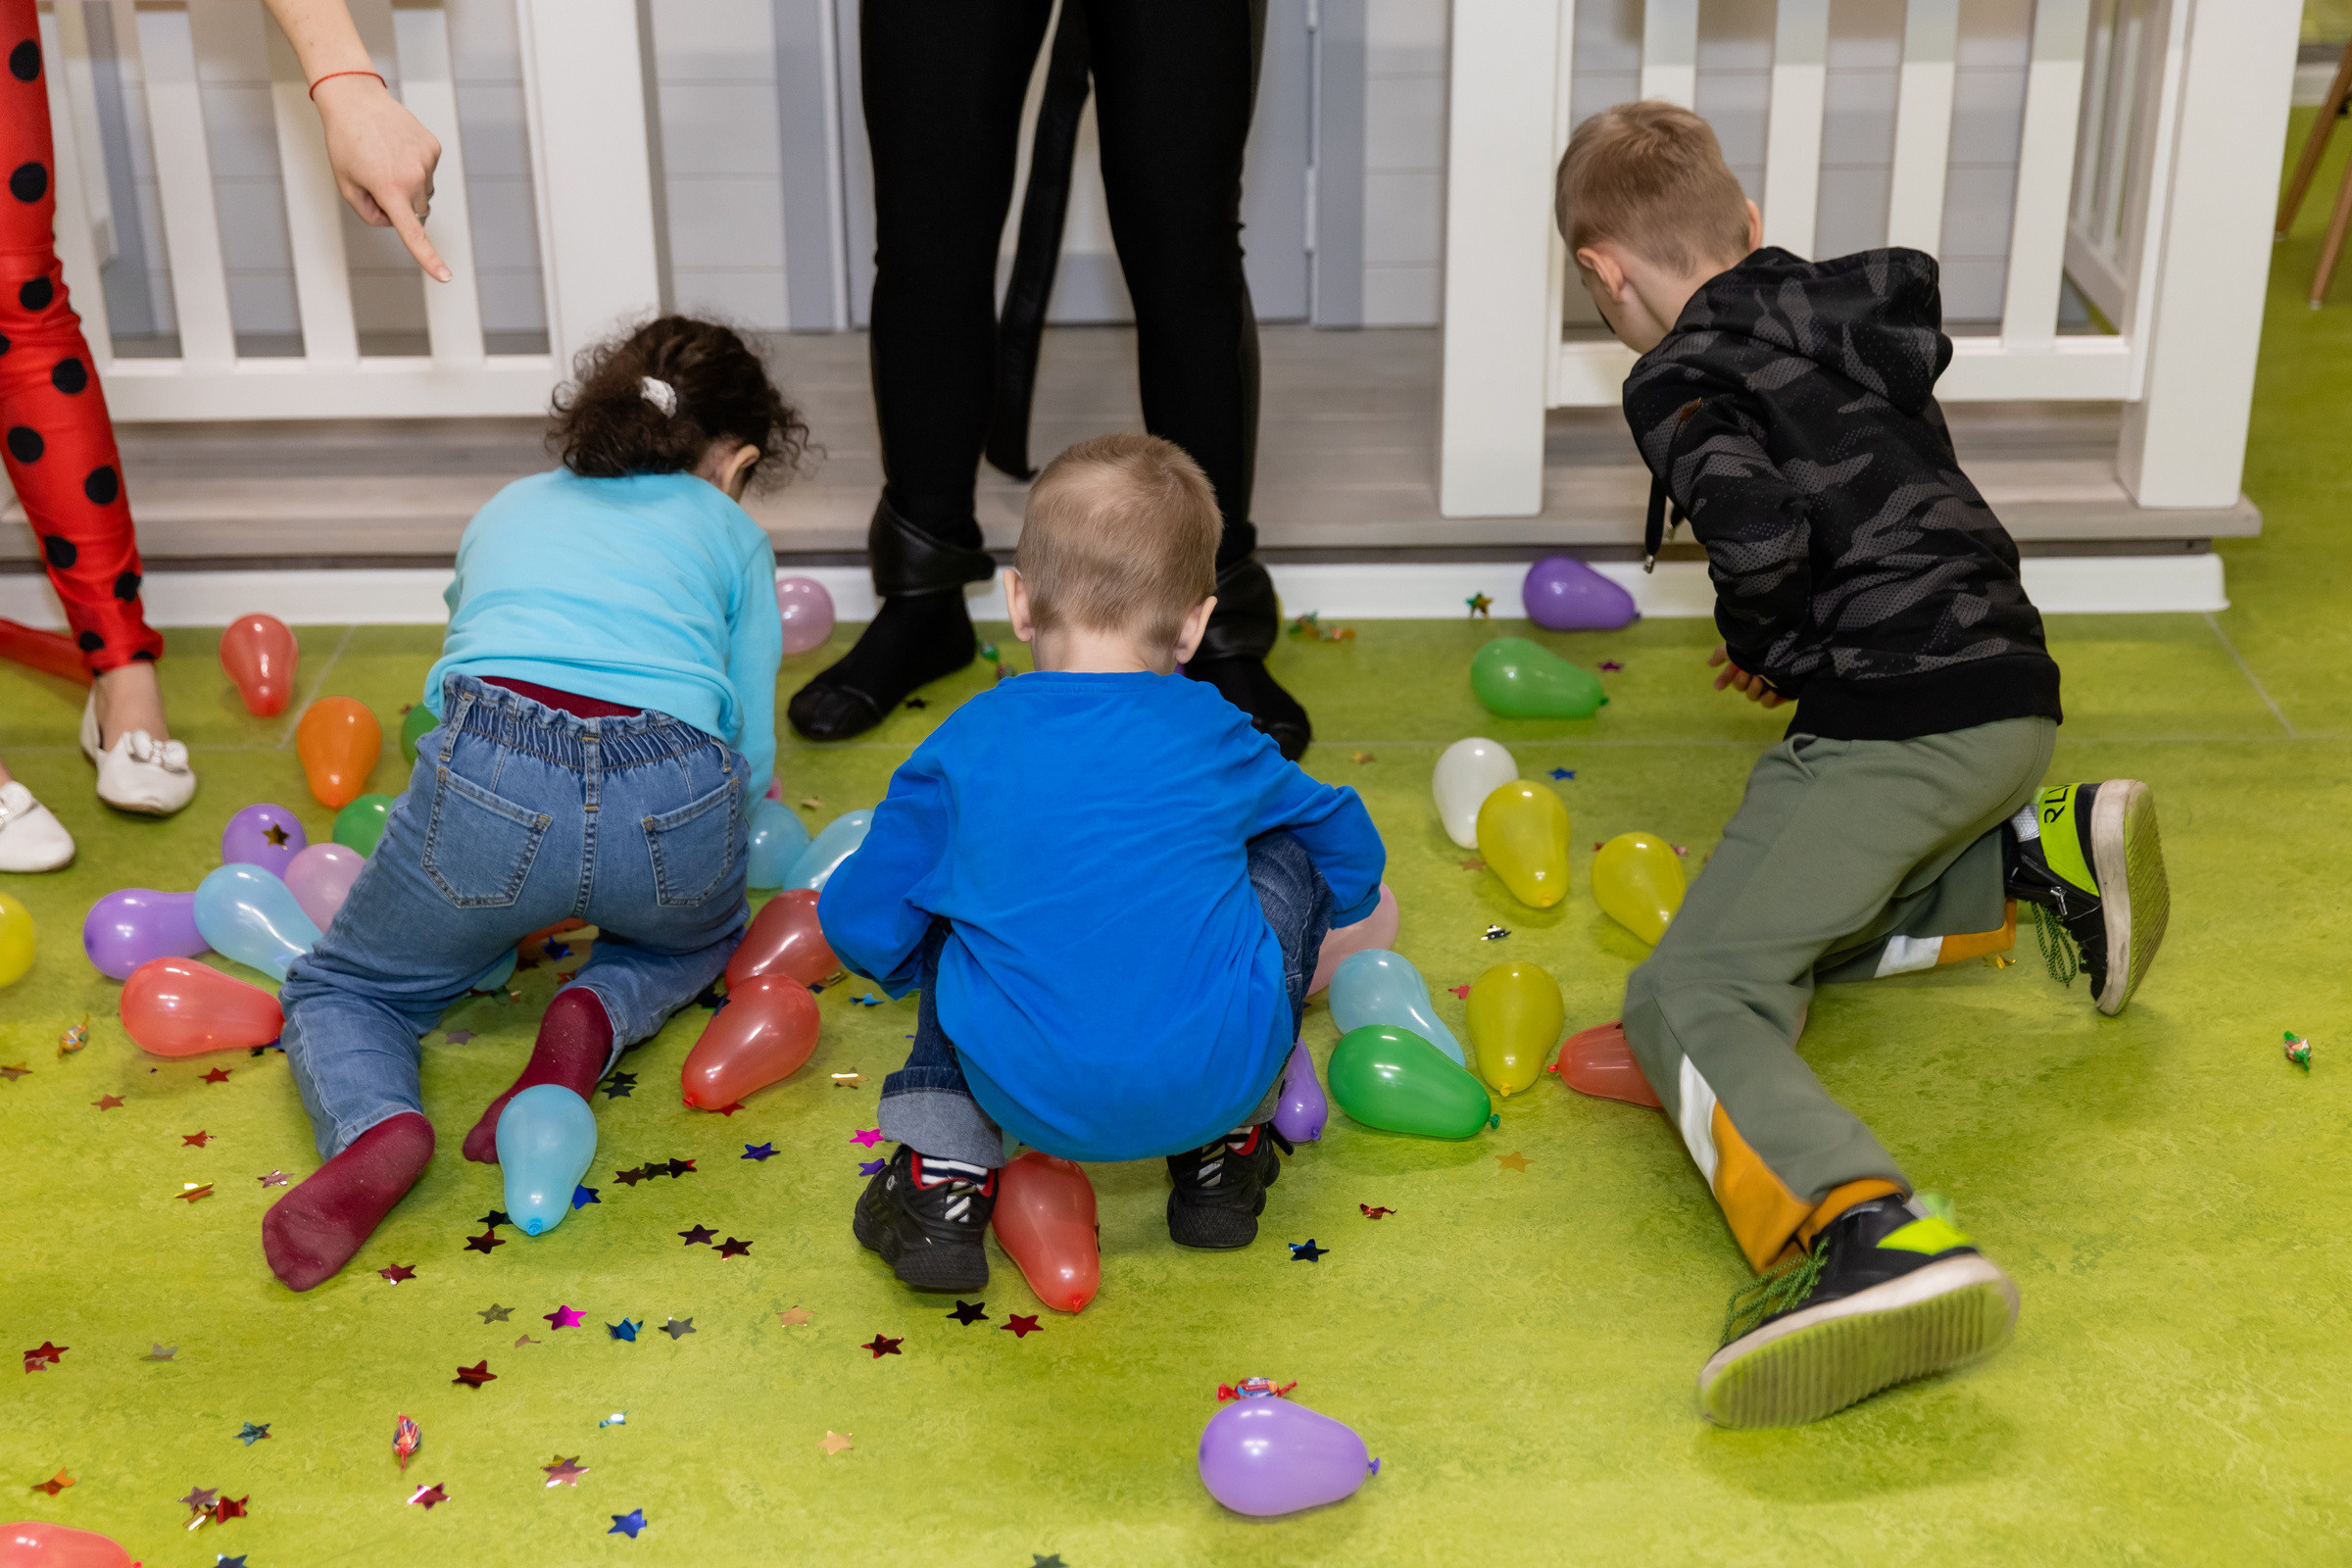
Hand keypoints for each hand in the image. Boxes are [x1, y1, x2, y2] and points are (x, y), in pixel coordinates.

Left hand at [313, 75, 449, 281]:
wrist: (355, 98)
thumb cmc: (344, 142)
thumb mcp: (345, 184)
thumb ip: (368, 213)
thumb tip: (395, 221)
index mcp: (389, 189)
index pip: (412, 232)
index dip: (428, 258)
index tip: (445, 277)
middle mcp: (414, 177)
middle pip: (416, 212)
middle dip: (400, 205)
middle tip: (375, 178)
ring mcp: (427, 161)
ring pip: (424, 192)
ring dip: (409, 185)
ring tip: (386, 158)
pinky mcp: (433, 147)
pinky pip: (428, 170)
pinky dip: (415, 165)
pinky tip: (397, 147)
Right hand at [1708, 643, 1784, 707]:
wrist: (1792, 647)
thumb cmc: (1764, 646)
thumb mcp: (1741, 646)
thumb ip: (1723, 653)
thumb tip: (1710, 663)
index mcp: (1747, 664)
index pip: (1730, 675)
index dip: (1724, 680)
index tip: (1718, 686)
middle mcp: (1756, 675)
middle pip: (1740, 687)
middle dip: (1740, 682)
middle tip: (1746, 674)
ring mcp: (1768, 684)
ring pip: (1752, 697)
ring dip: (1752, 690)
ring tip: (1759, 681)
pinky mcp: (1782, 693)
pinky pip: (1768, 703)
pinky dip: (1767, 699)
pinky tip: (1771, 691)